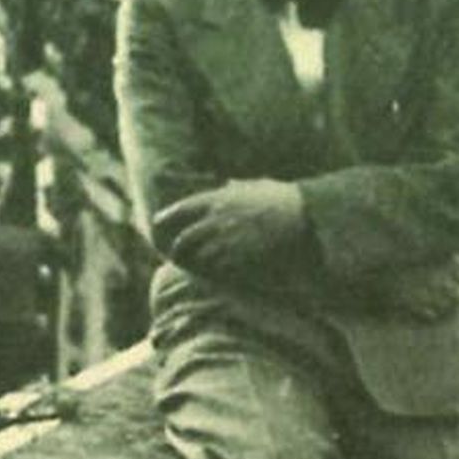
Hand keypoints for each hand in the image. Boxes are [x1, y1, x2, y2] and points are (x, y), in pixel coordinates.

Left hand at [151, 180, 307, 284]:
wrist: (301, 215)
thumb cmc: (282, 197)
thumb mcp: (255, 185)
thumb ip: (237, 187)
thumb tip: (229, 184)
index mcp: (218, 198)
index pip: (180, 209)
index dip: (166, 217)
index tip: (157, 223)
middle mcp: (216, 219)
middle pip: (184, 240)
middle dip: (177, 250)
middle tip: (176, 255)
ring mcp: (226, 240)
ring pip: (198, 257)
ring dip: (196, 263)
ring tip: (194, 268)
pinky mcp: (238, 257)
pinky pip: (218, 269)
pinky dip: (215, 272)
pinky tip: (217, 274)